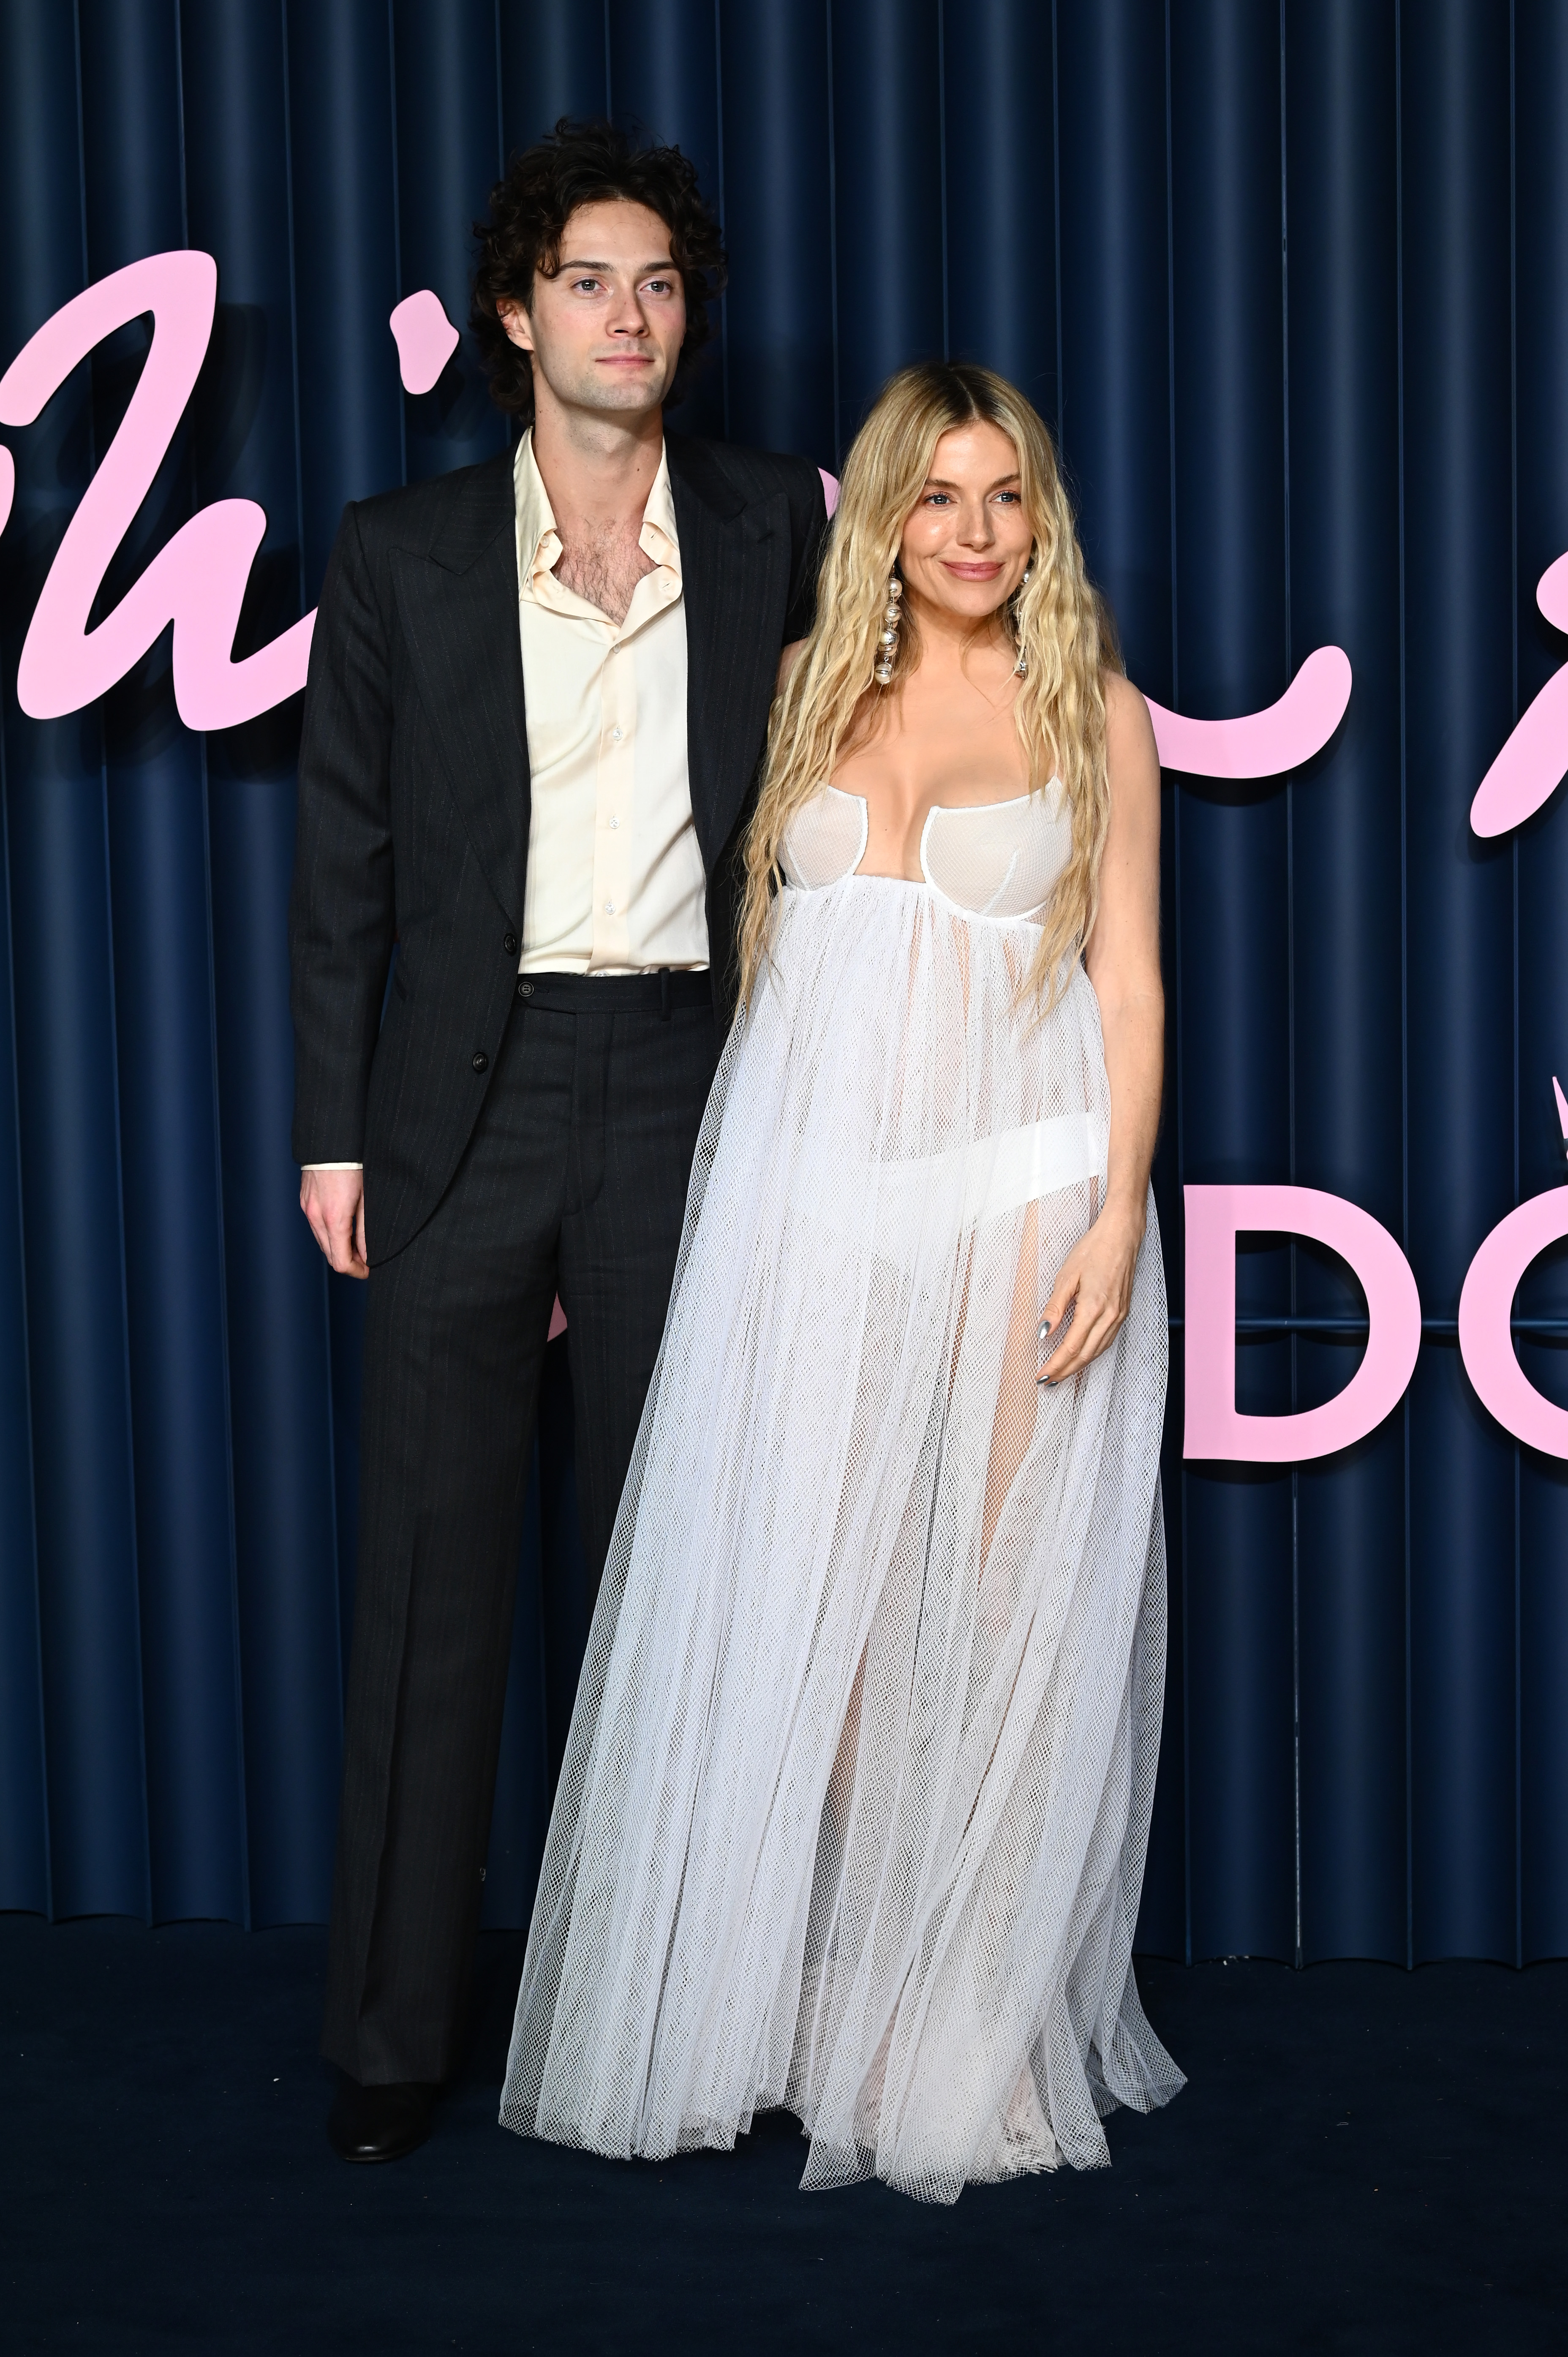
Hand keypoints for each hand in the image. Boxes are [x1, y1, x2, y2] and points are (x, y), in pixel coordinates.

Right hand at [300, 1167, 367, 1277]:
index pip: (341, 1262)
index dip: (356, 1271)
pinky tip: (343, 1228)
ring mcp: (308, 1209)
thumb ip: (366, 1230)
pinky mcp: (305, 1201)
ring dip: (339, 1249)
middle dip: (349, 1262)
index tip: (369, 1270)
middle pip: (330, 1256)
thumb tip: (368, 1254)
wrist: (332, 1142)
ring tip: (357, 1244)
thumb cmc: (354, 1166)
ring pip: (322, 1242)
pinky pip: (316, 1227)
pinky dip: (329, 1235)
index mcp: (334, 1219)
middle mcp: (316, 1217)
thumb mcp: (367, 1200)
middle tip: (367, 1259)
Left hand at [1037, 1198, 1143, 1383]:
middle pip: (1085, 1355)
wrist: (1122, 1236)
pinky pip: (1107, 1341)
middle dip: (1065, 1371)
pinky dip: (1093, 1353)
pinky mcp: (1123, 1312)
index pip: (1071, 1347)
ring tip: (1061, 1374)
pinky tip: (1082, 1356)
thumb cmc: (1093, 1250)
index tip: (1041, 1376)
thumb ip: (1055, 1307)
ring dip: (1079, 1365)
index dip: (1055, 1365)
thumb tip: (1043, 1333)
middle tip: (1047, 1382)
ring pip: (1098, 1351)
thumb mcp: (1067, 1276)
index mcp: (1093, 1308)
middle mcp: (1110, 1316)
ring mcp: (1119, 1316)